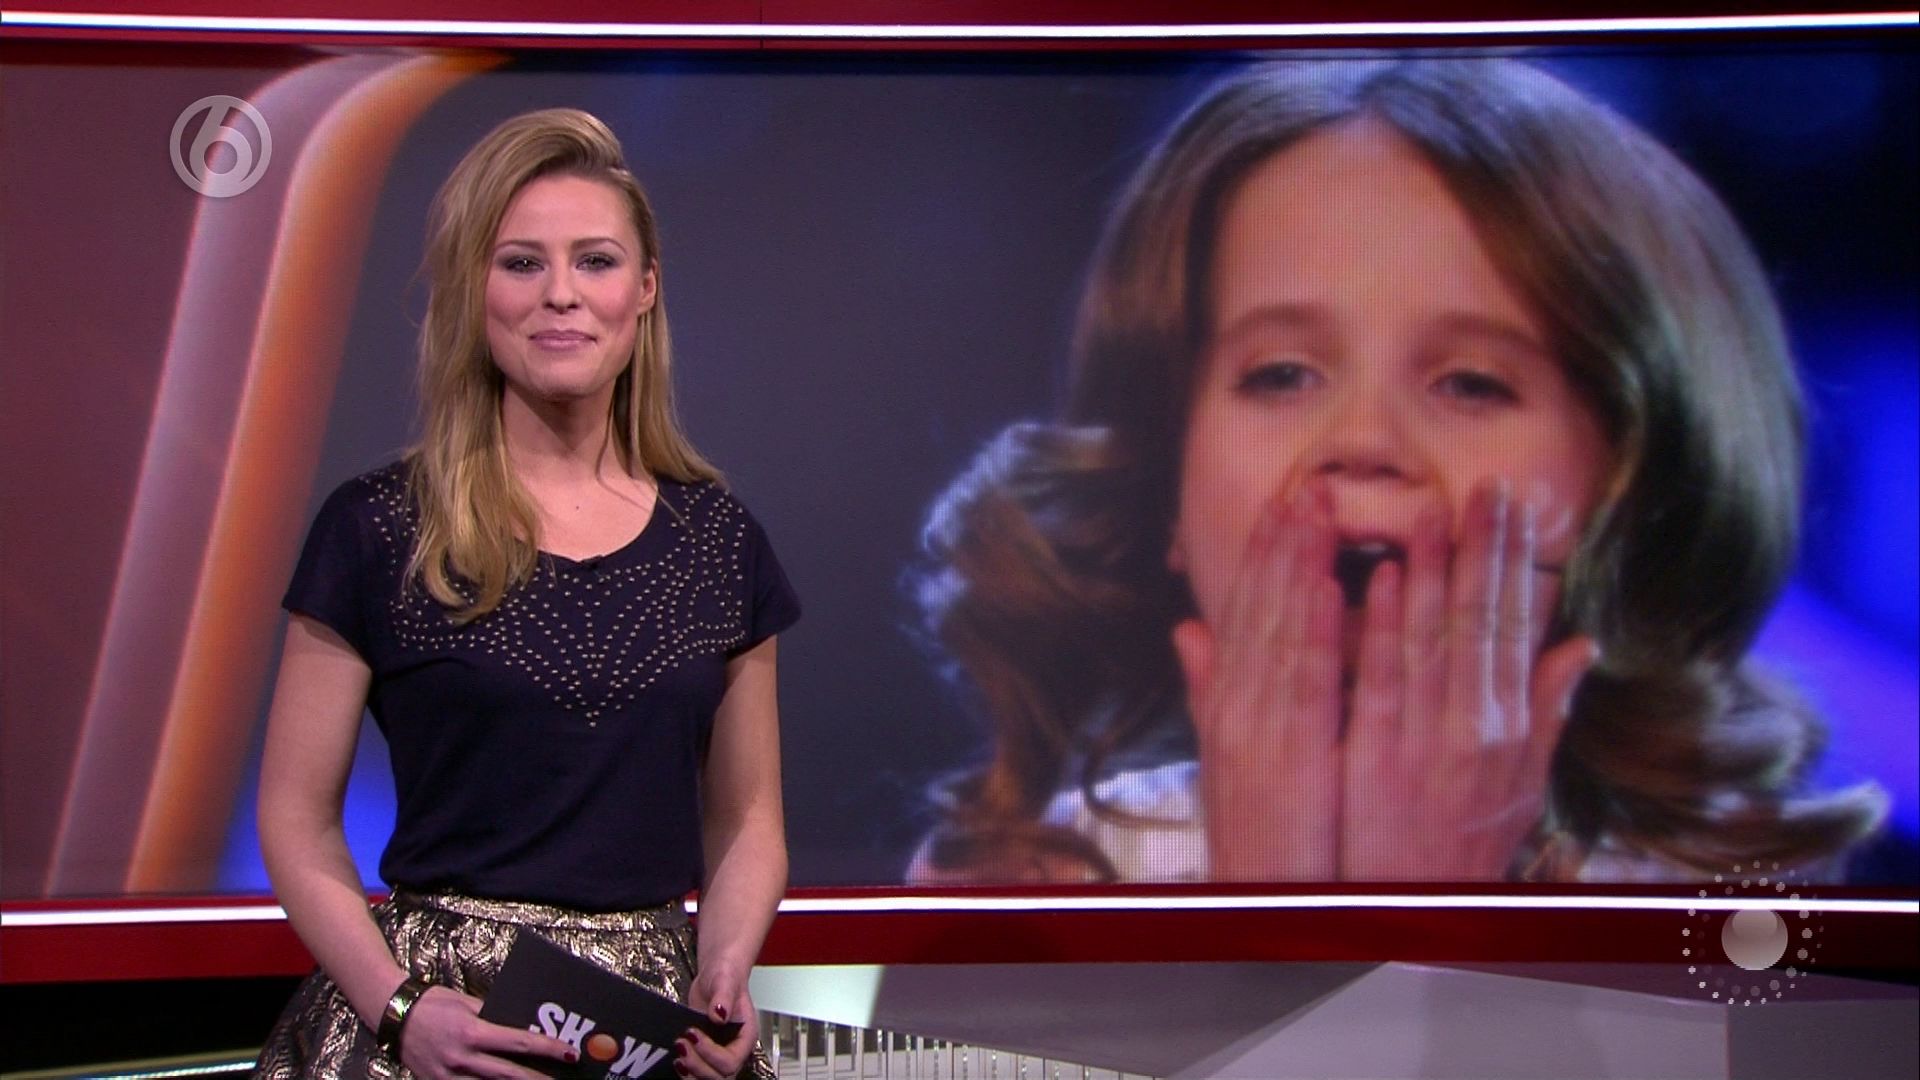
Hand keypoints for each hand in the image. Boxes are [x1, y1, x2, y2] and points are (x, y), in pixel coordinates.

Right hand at [396, 984, 578, 1079]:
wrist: (394, 1015)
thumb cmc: (433, 1003)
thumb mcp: (467, 1002)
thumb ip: (493, 1016)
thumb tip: (521, 1026)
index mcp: (473, 1032)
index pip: (520, 1044)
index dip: (548, 1050)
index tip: (569, 1054)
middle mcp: (463, 1058)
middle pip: (511, 1075)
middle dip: (540, 1079)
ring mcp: (450, 1076)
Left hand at [678, 965, 757, 1079]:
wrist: (715, 975)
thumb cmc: (726, 975)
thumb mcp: (725, 981)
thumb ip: (723, 997)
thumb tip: (719, 1014)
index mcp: (745, 1036)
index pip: (731, 1060)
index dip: (711, 1053)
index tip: (694, 1034)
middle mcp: (734, 1048)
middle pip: (720, 1076)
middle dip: (698, 1066)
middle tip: (682, 1045)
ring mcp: (719, 1052)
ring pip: (708, 1078)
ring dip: (691, 1072)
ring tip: (679, 1053)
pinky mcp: (704, 1053)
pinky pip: (697, 1071)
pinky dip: (686, 1069)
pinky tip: (677, 1056)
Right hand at [1173, 484, 1341, 880]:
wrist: (1255, 903)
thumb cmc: (1256, 836)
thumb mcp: (1226, 754)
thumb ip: (1209, 689)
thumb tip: (1187, 630)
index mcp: (1228, 706)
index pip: (1244, 614)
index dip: (1261, 556)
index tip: (1282, 503)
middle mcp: (1237, 709)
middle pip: (1257, 611)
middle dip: (1280, 544)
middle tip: (1305, 482)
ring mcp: (1259, 731)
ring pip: (1279, 632)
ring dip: (1296, 567)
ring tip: (1317, 510)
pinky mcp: (1287, 757)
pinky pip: (1304, 686)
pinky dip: (1314, 634)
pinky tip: (1328, 589)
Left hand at [1338, 481, 1596, 879]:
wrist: (1415, 909)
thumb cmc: (1463, 843)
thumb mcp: (1522, 782)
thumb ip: (1548, 710)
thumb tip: (1582, 643)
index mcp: (1509, 726)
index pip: (1513, 626)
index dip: (1515, 563)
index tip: (1515, 507)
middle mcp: (1474, 728)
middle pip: (1479, 622)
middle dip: (1483, 550)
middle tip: (1486, 486)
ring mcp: (1423, 741)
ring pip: (1430, 641)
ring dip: (1430, 571)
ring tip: (1432, 510)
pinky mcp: (1374, 756)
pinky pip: (1378, 681)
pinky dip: (1381, 628)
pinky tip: (1377, 580)